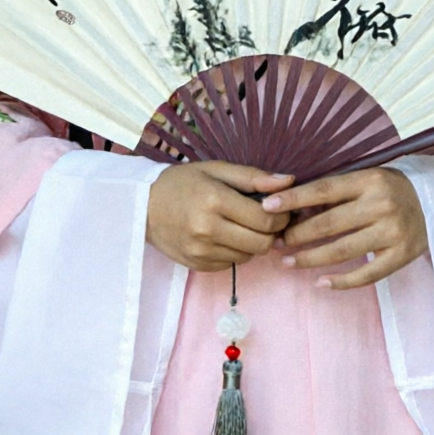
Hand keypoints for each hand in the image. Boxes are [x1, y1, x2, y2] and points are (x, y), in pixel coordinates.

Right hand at [146, 161, 294, 270]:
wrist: (144, 206)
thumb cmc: (185, 182)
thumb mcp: (218, 169)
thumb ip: (255, 177)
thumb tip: (289, 181)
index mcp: (215, 201)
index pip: (264, 219)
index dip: (282, 215)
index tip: (282, 208)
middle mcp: (207, 230)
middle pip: (260, 243)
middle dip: (273, 232)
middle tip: (270, 219)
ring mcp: (200, 251)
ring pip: (248, 256)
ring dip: (255, 243)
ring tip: (248, 226)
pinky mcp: (195, 265)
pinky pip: (230, 264)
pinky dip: (237, 252)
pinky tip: (230, 236)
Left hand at [263, 167, 428, 288]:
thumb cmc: (394, 189)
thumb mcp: (369, 180)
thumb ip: (338, 192)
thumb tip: (295, 209)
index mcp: (371, 180)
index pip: (325, 190)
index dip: (294, 199)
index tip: (268, 207)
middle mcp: (381, 205)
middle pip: (328, 224)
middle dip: (297, 235)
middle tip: (276, 242)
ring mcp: (392, 232)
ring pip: (341, 251)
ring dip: (310, 259)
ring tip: (289, 262)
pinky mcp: (401, 255)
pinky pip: (365, 274)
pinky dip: (340, 281)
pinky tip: (320, 283)